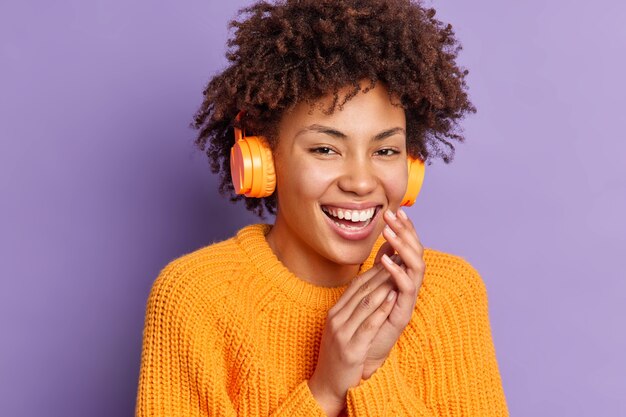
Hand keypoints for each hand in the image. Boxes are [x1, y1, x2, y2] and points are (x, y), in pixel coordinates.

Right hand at [308, 251, 402, 415]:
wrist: (328, 384)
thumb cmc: (341, 355)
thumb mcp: (345, 328)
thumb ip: (356, 309)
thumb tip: (374, 288)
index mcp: (335, 312)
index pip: (357, 284)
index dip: (376, 269)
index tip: (392, 258)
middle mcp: (337, 318)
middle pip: (362, 290)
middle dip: (383, 273)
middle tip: (400, 259)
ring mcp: (342, 333)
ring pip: (366, 303)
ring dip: (385, 287)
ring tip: (400, 274)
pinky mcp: (351, 348)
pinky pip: (368, 325)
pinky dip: (382, 310)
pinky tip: (393, 300)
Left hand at [362, 208, 425, 378]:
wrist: (361, 353)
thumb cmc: (366, 320)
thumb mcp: (373, 285)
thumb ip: (382, 265)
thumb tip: (387, 241)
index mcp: (402, 278)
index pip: (409, 247)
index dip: (405, 229)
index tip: (395, 211)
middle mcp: (409, 287)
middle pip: (416, 253)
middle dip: (405, 232)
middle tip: (392, 215)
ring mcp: (408, 299)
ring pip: (416, 267)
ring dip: (403, 247)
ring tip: (389, 232)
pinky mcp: (403, 313)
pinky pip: (406, 289)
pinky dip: (397, 271)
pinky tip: (385, 259)